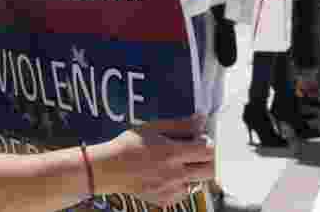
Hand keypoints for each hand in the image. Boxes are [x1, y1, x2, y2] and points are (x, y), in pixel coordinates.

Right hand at [92, 116, 213, 207]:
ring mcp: (172, 189)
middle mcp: (176, 173)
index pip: (208, 151)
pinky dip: (181, 183)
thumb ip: (180, 125)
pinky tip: (167, 174)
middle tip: (197, 152)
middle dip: (208, 160)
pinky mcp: (167, 199)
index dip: (209, 143)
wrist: (109, 169)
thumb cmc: (127, 145)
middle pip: (211, 170)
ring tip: (178, 163)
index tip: (201, 139)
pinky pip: (184, 192)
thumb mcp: (152, 128)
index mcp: (173, 153)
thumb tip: (200, 120)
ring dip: (194, 172)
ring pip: (198, 182)